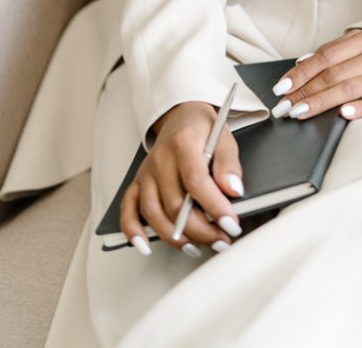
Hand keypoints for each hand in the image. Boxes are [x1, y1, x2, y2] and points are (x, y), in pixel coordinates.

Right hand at [120, 101, 244, 255]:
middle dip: (201, 229)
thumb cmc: (202, 128)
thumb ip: (229, 164)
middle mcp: (160, 159)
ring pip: (153, 212)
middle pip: (175, 203)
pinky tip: (145, 246)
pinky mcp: (137, 184)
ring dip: (176, 237)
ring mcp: (146, 173)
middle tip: (222, 239)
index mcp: (183, 143)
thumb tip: (233, 190)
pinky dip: (133, 231)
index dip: (214, 207)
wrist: (180, 116)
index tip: (231, 224)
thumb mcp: (223, 137)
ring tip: (199, 246)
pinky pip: (128, 210)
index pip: (196, 181)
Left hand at [271, 30, 361, 121]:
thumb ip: (335, 52)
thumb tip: (302, 64)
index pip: (326, 56)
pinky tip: (341, 115)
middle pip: (334, 74)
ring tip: (299, 113)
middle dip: (305, 91)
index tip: (282, 87)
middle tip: (284, 106)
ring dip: (320, 102)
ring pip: (349, 89)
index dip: (302, 72)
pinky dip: (358, 109)